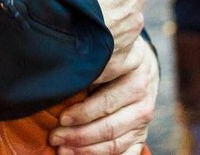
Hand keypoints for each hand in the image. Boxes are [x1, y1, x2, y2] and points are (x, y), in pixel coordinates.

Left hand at [49, 36, 158, 153]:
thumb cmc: (113, 58)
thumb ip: (89, 71)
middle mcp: (141, 98)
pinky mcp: (143, 134)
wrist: (141, 64)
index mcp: (132, 74)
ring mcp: (144, 118)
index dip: (82, 111)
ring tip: (63, 149)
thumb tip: (61, 85)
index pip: (106, 99)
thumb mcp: (104, 55)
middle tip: (55, 136)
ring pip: (114, 142)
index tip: (61, 117)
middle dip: (79, 134)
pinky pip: (126, 154)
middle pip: (108, 124)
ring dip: (87, 150)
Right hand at [53, 0, 144, 51]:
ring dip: (100, 24)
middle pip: (116, 2)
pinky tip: (86, 45)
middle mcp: (137, 19)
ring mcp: (127, 45)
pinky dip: (103, 51)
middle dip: (101, 0)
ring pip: (114, 28)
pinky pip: (112, 56)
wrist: (64, 36)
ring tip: (76, 21)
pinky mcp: (116, 66)